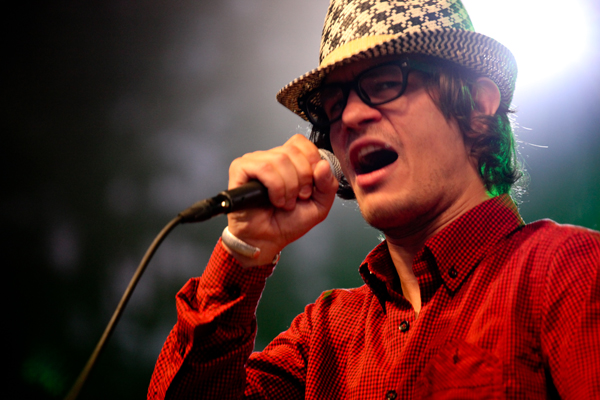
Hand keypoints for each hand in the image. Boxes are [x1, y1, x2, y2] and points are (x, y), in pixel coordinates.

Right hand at [224, 134, 337, 266]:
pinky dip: (275, 187)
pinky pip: (263, 168)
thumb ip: (328, 185)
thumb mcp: (319, 205)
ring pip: (279, 159)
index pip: (300, 142)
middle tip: (299, 197)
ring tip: (285, 203)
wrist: (268, 240)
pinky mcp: (240, 170)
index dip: (310, 159)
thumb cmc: (288, 222)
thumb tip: (323, 165)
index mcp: (288, 161)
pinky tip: (274, 200)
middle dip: (302, 179)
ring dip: (288, 187)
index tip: (312, 182)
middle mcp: (271, 158)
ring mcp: (254, 162)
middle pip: (292, 151)